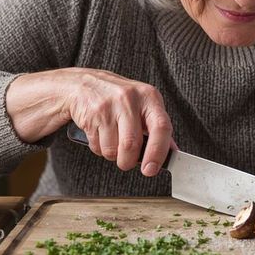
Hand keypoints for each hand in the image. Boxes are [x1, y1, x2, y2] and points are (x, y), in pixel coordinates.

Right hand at [6, 68, 173, 175]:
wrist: (82, 84)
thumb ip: (158, 128)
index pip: (161, 127)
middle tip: (127, 162)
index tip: (151, 169)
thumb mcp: (143, 106)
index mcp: (149, 96)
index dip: (158, 152)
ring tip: (112, 142)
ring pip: (113, 149)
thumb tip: (172, 152)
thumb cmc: (119, 99)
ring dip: (112, 155)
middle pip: (132, 144)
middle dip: (128, 161)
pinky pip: (97, 146)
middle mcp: (130, 98)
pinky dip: (99, 149)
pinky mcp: (90, 114)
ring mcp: (109, 105)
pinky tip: (100, 134)